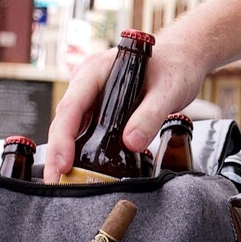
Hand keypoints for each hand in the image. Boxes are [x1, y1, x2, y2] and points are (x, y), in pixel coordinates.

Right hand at [43, 32, 208, 182]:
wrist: (185, 58)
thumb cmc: (176, 66)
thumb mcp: (168, 91)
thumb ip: (150, 115)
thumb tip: (131, 143)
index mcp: (97, 72)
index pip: (72, 106)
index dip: (63, 137)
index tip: (63, 163)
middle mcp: (89, 84)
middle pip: (65, 121)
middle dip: (58, 152)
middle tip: (55, 181)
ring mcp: (95, 97)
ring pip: (73, 128)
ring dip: (66, 154)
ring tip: (63, 182)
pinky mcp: (104, 110)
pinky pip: (88, 132)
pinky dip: (83, 151)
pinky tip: (84, 171)